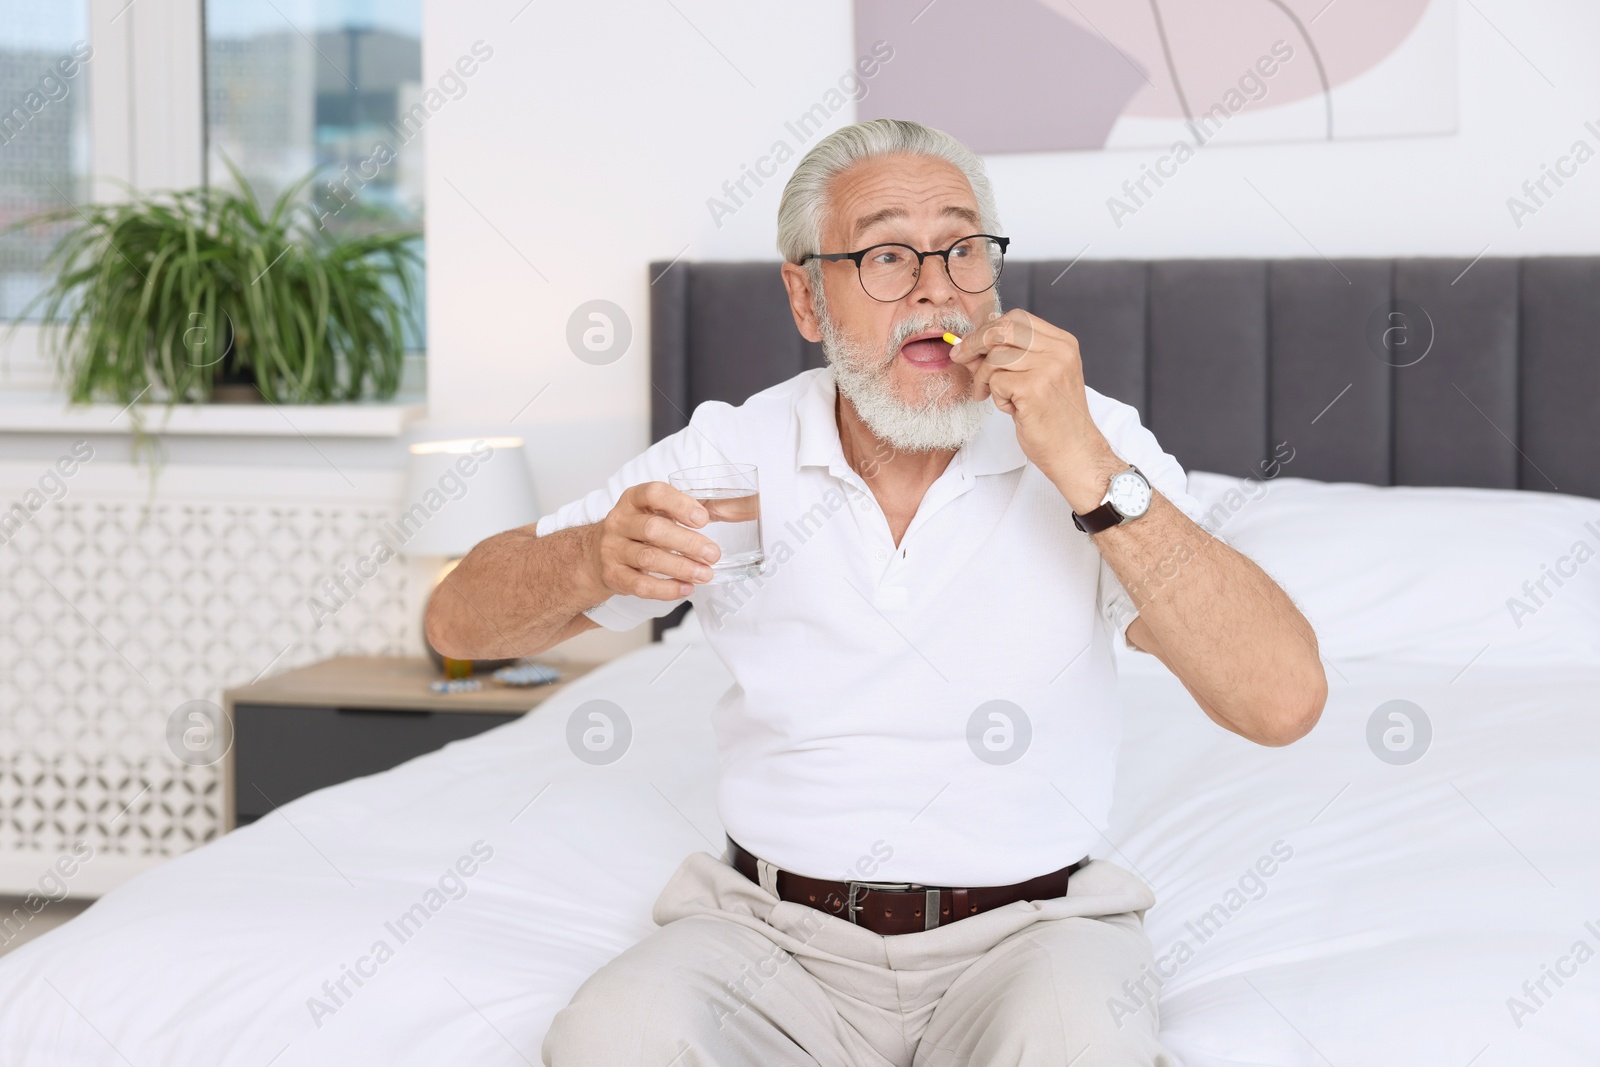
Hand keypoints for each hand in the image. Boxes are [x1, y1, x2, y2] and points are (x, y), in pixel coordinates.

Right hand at [587, 482, 720, 599]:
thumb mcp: (654, 512)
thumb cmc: (636, 531)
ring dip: (681, 568)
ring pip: (648, 559)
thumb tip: (733, 511)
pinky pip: (640, 585)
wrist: (597, 554)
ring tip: (705, 574)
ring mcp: (612, 549)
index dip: (680, 505)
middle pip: (653, 530)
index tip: (703, 519)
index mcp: (633, 500)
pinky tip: (686, 588)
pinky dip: (666, 589)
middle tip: (713, 554)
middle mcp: (619, 521)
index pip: (654, 493)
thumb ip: (685, 511)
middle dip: (688, 543)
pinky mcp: (612, 575)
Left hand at [950, 309, 1123, 511]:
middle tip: (959, 357)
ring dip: (984, 378)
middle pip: (1003, 329)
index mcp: (1062, 343)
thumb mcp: (1034, 379)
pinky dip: (996, 397)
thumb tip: (967, 345)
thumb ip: (1006, 358)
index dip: (988, 328)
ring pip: (995, 357)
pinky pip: (996, 381)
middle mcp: (1058, 350)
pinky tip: (1012, 409)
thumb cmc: (1053, 418)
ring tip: (994, 396)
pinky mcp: (1034, 388)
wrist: (1073, 451)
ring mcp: (1048, 367)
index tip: (971, 343)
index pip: (1017, 318)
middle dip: (974, 343)